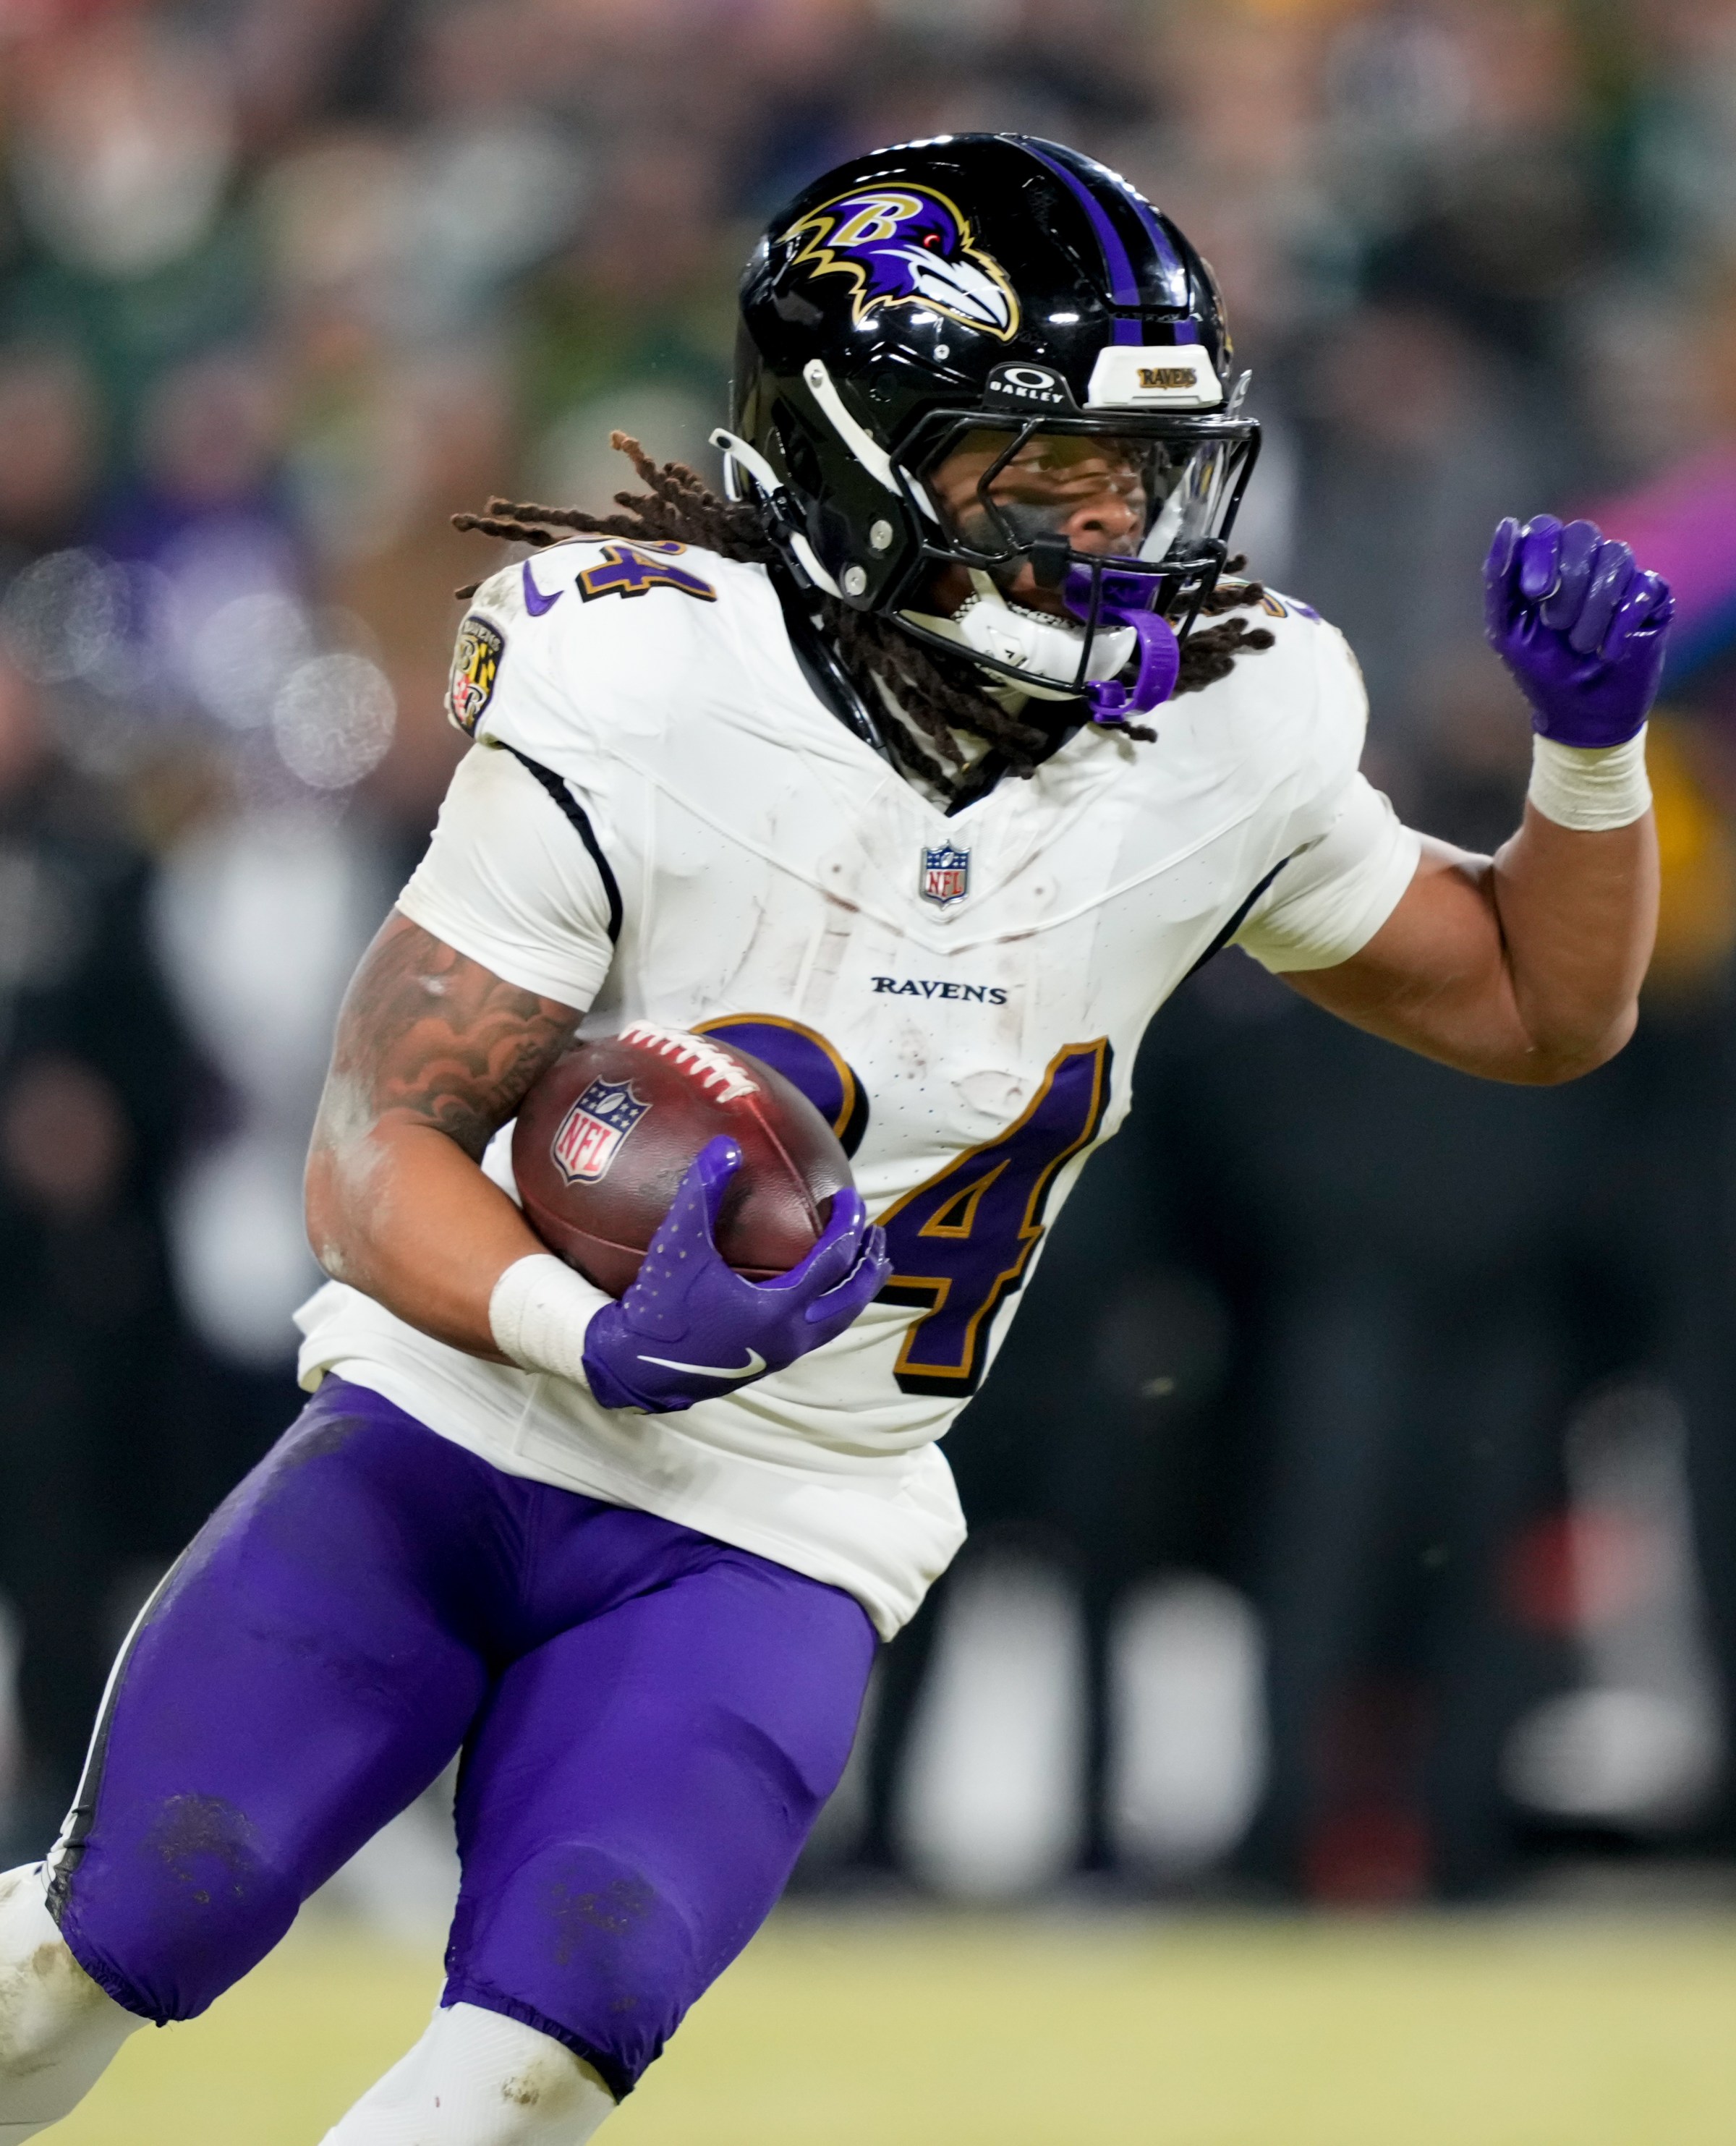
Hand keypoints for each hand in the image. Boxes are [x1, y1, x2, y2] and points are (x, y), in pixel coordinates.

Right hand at [582, 1136, 889, 1412]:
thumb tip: (726, 1145)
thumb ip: (701, 1193)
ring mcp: (782, 1353)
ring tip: (867, 1267)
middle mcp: (791, 1336)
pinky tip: (817, 1293)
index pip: (833, 1261)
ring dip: (856, 1291)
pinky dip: (831, 1307)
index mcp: (779, 1308)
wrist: (637, 1371)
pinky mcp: (766, 1361)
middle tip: (878, 1235)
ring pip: (837, 1322)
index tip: (850, 1198)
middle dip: (869, 1265)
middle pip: (851, 1298)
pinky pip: (816, 1332)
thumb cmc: (660, 1310)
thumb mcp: (678, 1246)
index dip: (848, 1226)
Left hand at [1484, 515, 1672, 747]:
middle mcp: (1586, 562)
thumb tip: (1508, 526)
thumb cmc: (1541, 670)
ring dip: (1593, 607)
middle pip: (1583, 534)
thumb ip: (1500, 579)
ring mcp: (1622, 576)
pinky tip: (1608, 652)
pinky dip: (1621, 622)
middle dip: (1568, 579)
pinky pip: (1644, 586)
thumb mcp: (1506, 630)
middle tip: (1556, 623)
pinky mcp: (1652, 597)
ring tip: (1581, 645)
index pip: (1546, 528)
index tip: (1535, 591)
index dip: (1541, 553)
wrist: (1582, 714)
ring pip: (1616, 556)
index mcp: (1548, 564)